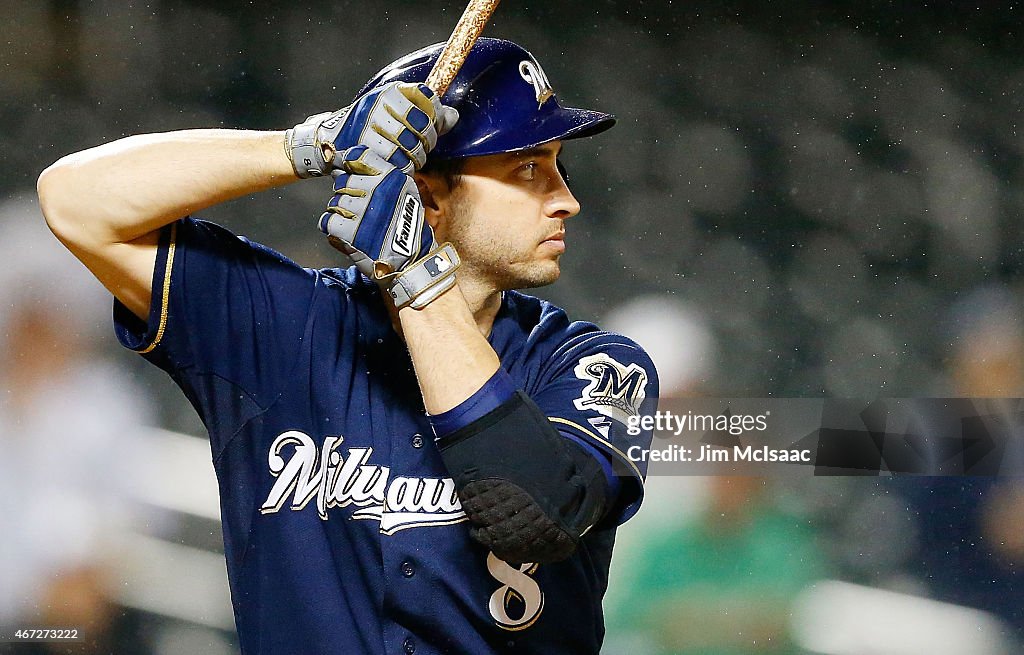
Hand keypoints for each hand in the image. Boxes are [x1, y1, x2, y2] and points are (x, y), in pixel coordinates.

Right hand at [287, 82, 457, 177]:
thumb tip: (453, 117)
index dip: (436, 117)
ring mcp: (372, 130)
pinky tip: (396, 165)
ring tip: (405, 156)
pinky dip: (403, 169)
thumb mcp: (392, 111)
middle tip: (418, 146)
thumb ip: (423, 112)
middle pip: (424, 127)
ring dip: (415, 158)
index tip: (430, 126)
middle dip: (427, 141)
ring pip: (414, 148)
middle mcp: (380, 107)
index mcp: (387, 93)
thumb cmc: (365, 127)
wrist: (327, 142)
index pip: (428, 100)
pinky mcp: (368, 153)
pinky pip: (399, 164)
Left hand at [318, 146, 459, 308]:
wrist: (412, 262)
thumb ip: (381, 176)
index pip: (358, 156)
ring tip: (358, 226)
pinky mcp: (351, 232)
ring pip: (334, 202)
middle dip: (346, 195)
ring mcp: (363, 211)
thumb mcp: (405, 193)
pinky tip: (348, 235)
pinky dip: (334, 229)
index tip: (346, 169)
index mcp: (392, 178)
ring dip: (341, 214)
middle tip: (359, 211)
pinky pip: (327, 221)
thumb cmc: (407, 228)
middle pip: (342, 181)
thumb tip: (344, 164)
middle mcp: (377, 190)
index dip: (348, 163)